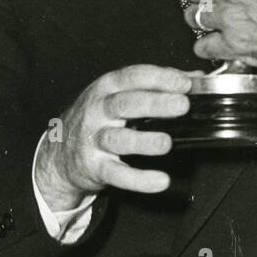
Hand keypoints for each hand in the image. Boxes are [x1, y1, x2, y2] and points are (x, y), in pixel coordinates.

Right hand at [35, 65, 192, 211]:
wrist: (59, 152)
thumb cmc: (99, 117)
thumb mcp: (120, 93)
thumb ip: (158, 84)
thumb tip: (197, 78)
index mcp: (107, 87)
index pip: (132, 76)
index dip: (159, 78)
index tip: (185, 83)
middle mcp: (98, 110)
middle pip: (125, 104)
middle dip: (155, 103)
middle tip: (182, 106)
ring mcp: (94, 139)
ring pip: (118, 139)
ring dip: (144, 141)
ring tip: (166, 144)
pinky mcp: (94, 167)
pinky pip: (117, 174)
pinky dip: (139, 179)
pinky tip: (160, 181)